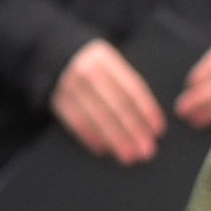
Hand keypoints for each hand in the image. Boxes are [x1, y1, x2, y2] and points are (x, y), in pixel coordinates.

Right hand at [54, 40, 169, 163]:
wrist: (52, 55)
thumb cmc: (92, 66)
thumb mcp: (109, 64)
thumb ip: (127, 85)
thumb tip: (149, 123)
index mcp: (105, 59)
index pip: (131, 88)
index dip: (147, 111)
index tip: (158, 131)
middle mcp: (86, 70)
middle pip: (115, 104)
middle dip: (133, 130)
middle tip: (147, 151)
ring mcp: (68, 85)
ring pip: (96, 116)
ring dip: (114, 139)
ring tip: (129, 156)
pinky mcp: (56, 99)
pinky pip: (75, 122)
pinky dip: (90, 137)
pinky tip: (103, 149)